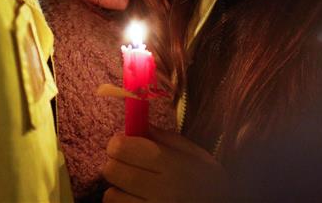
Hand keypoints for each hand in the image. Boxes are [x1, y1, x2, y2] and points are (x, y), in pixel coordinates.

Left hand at [103, 126, 229, 202]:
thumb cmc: (210, 183)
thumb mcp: (196, 155)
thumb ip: (165, 139)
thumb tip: (137, 125)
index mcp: (171, 165)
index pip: (122, 148)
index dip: (118, 143)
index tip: (125, 145)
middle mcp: (160, 190)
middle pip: (111, 170)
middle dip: (115, 164)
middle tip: (127, 165)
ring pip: (111, 196)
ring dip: (118, 190)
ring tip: (135, 189)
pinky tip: (138, 201)